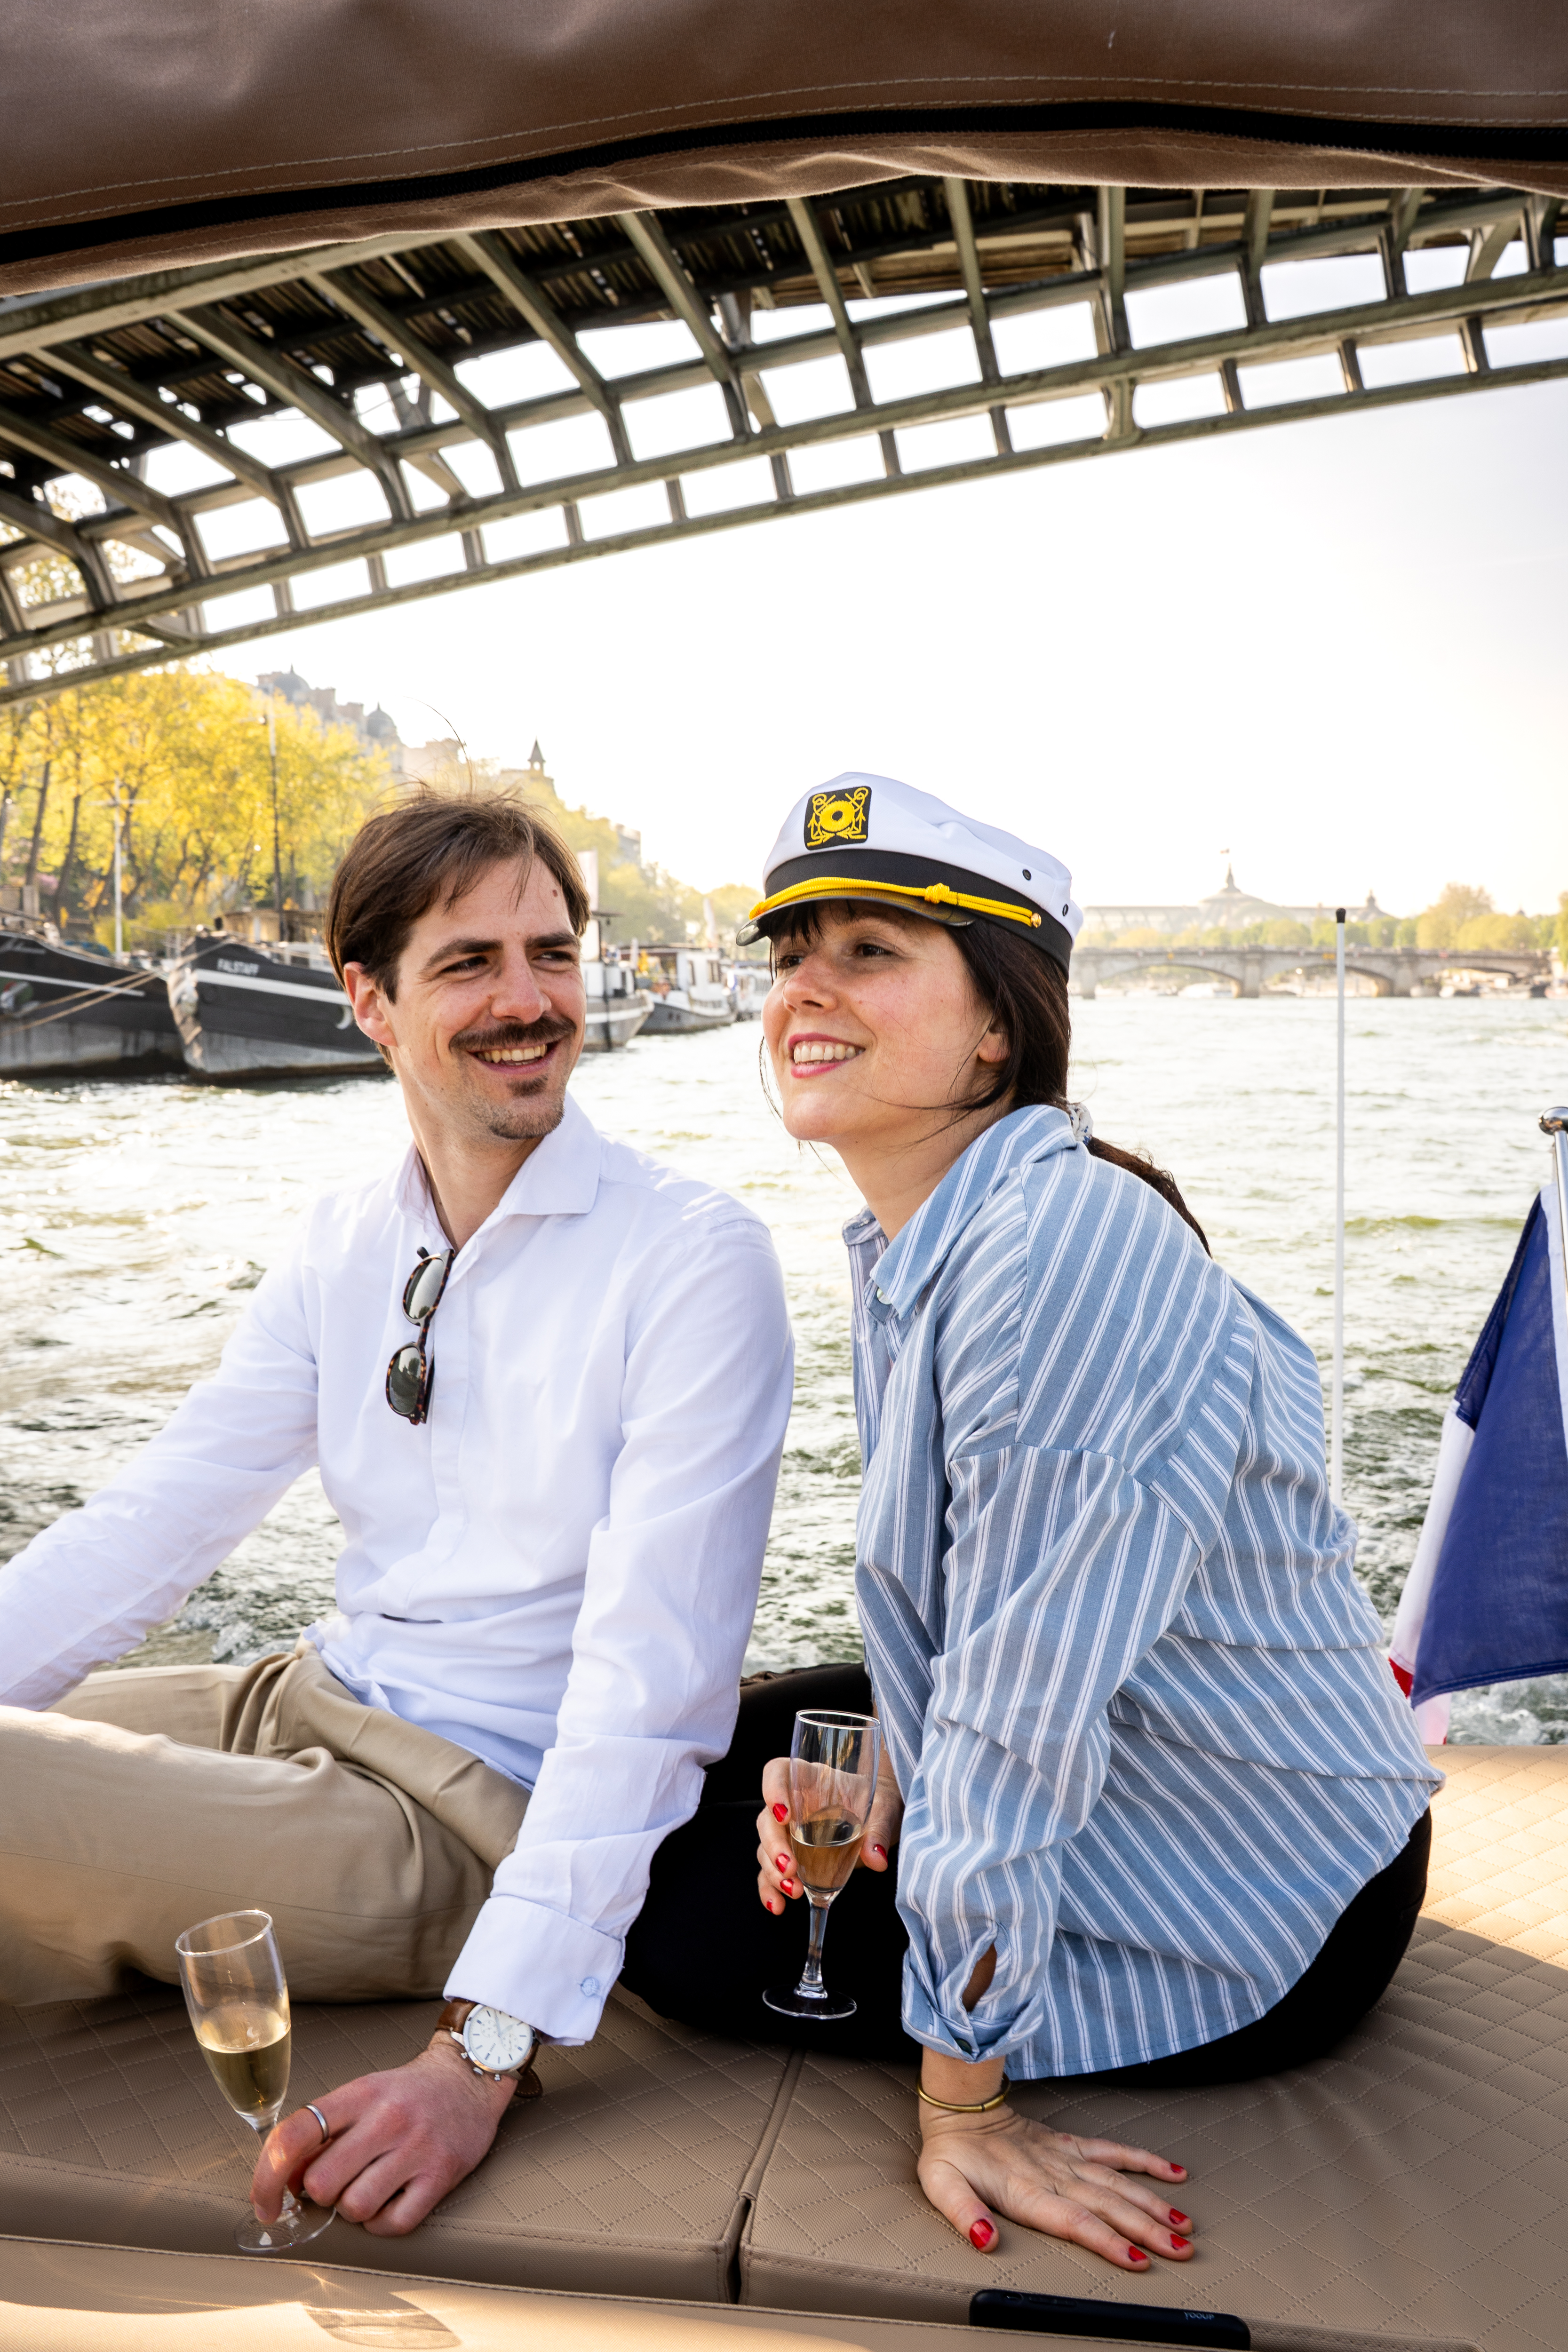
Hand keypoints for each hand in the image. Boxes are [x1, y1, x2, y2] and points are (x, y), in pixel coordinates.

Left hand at [252, 2038, 516, 2236]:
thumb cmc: (407, 2093)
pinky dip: (381, 2222)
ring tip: (368, 2186)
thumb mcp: (362, 2095)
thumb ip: (323, 2132)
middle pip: (321, 2183)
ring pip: (354, 2208)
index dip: (267, 2177)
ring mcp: (416, 2148)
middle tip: (338, 2181)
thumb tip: (286, 2181)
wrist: (469, 2079)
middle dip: (321, 2193)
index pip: (295, 2135)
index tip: (265, 2202)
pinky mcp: (441, 2175)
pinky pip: (391, 2223)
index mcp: (360, 2093)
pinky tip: (389, 2201)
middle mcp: (387, 2118)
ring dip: (352, 2208)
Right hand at [755, 1739, 903, 1913]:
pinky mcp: (793, 1857)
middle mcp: (794, 1804)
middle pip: (768, 1819)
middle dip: (774, 1845)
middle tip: (790, 1868)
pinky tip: (777, 1906)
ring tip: (793, 1890)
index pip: (778, 1773)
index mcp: (811, 1780)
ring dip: (773, 1871)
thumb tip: (876, 1858)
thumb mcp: (884, 1810)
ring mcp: (790, 1833)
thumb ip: (878, 1831)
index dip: (773, 1790)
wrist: (883, 1817)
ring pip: (766, 1848)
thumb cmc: (879, 1802)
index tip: (783, 1815)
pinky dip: (770, 1890)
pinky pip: (771, 1873)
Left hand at [918, 2096, 1192, 2271]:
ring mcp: (1066, 2157)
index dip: (1108, 2241)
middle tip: (1180, 2249)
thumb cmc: (951, 2153)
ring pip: (1118, 2182)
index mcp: (1026, 2188)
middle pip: (1108, 2206)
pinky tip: (1173, 2173)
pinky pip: (1113, 2151)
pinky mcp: (1071, 2143)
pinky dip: (1145, 2161)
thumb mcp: (942, 2186)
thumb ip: (965, 2214)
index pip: (1075, 2221)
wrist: (959, 2107)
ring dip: (1152, 2204)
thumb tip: (985, 2240)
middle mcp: (1054, 2173)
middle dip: (1147, 2230)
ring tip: (1183, 2224)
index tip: (1137, 2259)